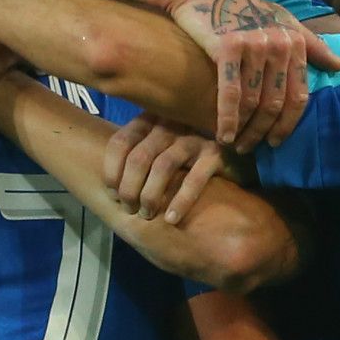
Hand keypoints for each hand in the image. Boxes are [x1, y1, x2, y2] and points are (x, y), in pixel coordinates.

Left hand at [104, 116, 222, 224]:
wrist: (230, 160)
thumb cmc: (184, 161)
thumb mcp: (156, 152)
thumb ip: (134, 160)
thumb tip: (109, 190)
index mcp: (149, 120)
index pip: (120, 142)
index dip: (112, 171)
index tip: (112, 195)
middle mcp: (170, 123)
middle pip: (139, 157)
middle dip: (129, 188)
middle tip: (130, 210)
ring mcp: (193, 136)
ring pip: (163, 166)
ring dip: (151, 195)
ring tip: (147, 215)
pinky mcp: (215, 152)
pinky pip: (194, 178)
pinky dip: (181, 201)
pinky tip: (171, 219)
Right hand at [168, 0, 339, 152]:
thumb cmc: (246, 7)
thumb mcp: (284, 22)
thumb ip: (312, 45)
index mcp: (296, 41)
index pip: (299, 95)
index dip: (288, 124)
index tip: (276, 141)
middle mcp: (279, 44)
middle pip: (275, 103)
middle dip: (263, 131)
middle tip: (251, 147)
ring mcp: (254, 45)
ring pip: (253, 101)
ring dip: (244, 129)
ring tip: (236, 143)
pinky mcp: (227, 46)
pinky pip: (231, 92)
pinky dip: (228, 118)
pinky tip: (223, 134)